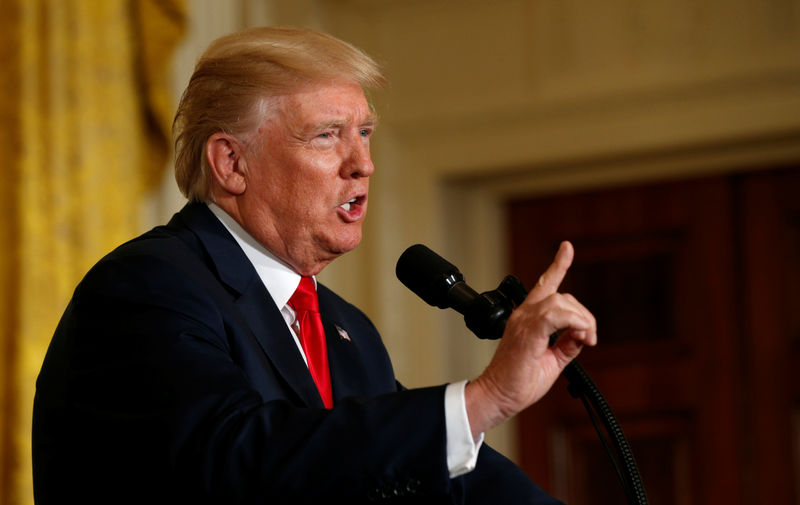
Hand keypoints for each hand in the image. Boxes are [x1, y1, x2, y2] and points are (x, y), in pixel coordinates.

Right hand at [464, 241, 596, 436]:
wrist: (499, 395)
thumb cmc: (519, 381)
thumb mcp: (552, 360)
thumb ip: (567, 343)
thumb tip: (583, 334)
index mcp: (528, 318)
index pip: (545, 285)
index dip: (558, 265)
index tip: (567, 248)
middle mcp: (524, 314)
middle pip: (563, 296)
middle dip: (584, 316)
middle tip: (590, 339)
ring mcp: (524, 321)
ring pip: (561, 302)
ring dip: (581, 320)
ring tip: (586, 340)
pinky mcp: (527, 331)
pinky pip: (555, 315)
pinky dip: (573, 323)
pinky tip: (580, 336)